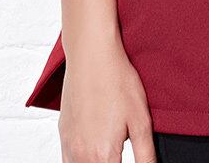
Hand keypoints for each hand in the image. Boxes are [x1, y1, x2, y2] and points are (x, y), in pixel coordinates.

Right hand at [57, 31, 157, 161]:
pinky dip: (79, 161)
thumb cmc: (117, 82)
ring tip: (109, 154)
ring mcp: (69, 145)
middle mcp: (81, 155)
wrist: (92, 55)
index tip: (125, 157)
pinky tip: (93, 152)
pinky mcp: (63, 134)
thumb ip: (145, 156)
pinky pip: (67, 160)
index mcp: (103, 156)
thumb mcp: (141, 120)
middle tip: (120, 154)